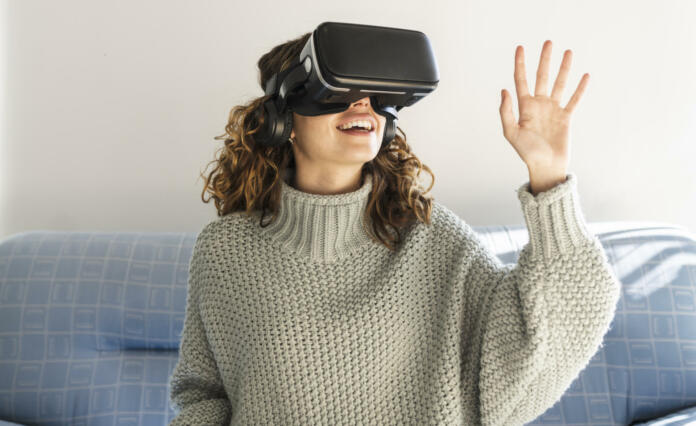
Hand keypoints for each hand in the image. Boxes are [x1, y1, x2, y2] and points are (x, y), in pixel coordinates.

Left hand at [499, 40, 588, 192]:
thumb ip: (506, 111)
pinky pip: (574, 100)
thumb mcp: (511, 133)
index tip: (520, 47)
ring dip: (564, 68)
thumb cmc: (527, 152)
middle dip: (544, 60)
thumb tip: (504, 90)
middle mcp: (539, 105)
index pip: (521, 80)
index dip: (520, 64)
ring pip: (560, 84)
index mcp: (524, 107)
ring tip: (568, 52)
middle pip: (542, 77)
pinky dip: (580, 88)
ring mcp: (553, 110)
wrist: (545, 166)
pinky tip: (584, 75)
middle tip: (548, 42)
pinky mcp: (566, 118)